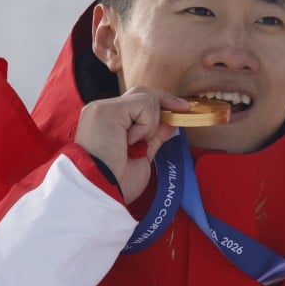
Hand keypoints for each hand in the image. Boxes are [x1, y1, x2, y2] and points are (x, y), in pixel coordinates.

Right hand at [74, 87, 190, 203]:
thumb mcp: (142, 156)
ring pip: (145, 98)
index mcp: (108, 122)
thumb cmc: (117, 182)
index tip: (183, 110)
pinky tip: (131, 141)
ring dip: (151, 124)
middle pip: (141, 93)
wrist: (101, 192)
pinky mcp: (107, 110)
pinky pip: (142, 105)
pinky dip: (146, 125)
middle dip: (165, 102)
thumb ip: (154, 136)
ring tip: (135, 145)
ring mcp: (102, 108)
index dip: (160, 105)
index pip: (137, 103)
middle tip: (183, 110)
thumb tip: (171, 121)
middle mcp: (102, 111)